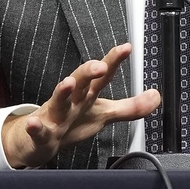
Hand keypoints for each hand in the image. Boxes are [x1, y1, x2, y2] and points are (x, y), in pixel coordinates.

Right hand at [3, 45, 158, 167]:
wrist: (40, 141)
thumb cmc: (73, 122)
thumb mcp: (104, 114)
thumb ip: (130, 107)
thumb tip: (155, 96)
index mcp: (87, 95)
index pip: (102, 77)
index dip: (114, 62)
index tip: (126, 48)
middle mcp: (71, 101)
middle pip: (80, 82)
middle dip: (88, 72)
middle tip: (99, 65)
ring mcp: (56, 115)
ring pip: (58, 101)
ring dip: (62, 91)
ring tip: (68, 83)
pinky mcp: (43, 133)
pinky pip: (39, 131)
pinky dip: (35, 127)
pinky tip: (34, 124)